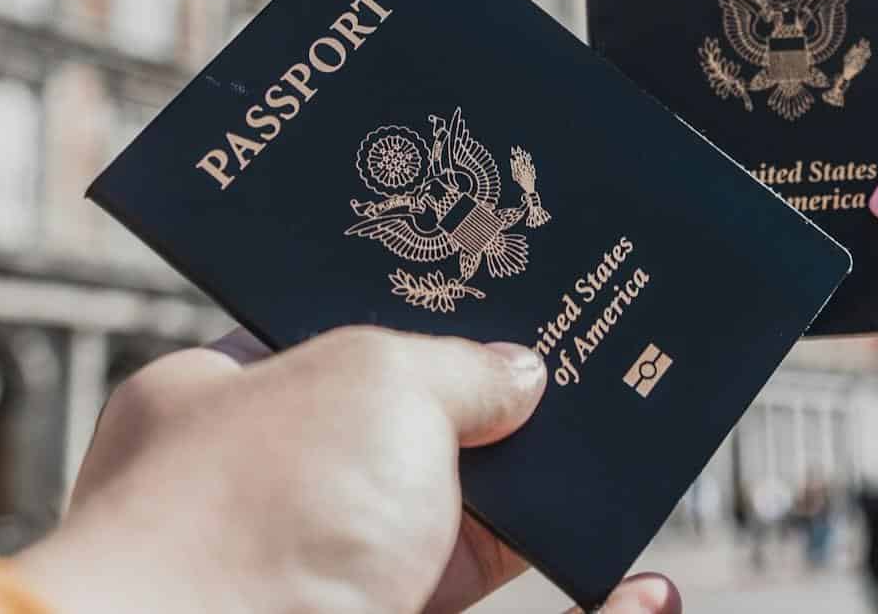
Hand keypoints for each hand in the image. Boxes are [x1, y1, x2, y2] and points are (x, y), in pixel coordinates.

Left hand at [14, 326, 680, 613]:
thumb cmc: (255, 515)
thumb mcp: (370, 380)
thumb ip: (456, 364)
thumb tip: (520, 376)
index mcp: (228, 402)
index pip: (334, 337)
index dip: (424, 314)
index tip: (509, 293)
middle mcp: (276, 496)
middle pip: (415, 437)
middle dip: (504, 411)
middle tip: (596, 365)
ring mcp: (333, 583)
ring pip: (469, 537)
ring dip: (555, 506)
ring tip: (643, 447)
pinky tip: (649, 592)